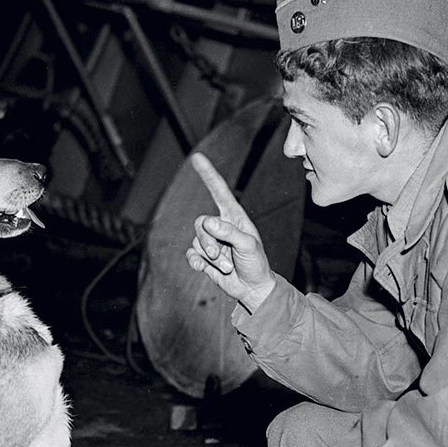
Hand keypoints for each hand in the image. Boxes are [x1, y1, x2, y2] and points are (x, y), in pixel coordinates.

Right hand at [184, 152, 275, 312]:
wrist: (252, 288)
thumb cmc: (256, 263)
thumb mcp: (248, 245)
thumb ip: (228, 232)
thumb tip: (208, 223)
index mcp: (234, 217)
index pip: (219, 192)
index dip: (208, 175)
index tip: (197, 158)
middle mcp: (220, 226)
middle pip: (201, 223)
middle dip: (209, 241)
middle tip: (220, 256)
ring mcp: (211, 241)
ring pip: (196, 241)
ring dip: (210, 257)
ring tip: (227, 266)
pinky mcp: (203, 257)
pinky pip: (191, 254)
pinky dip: (196, 262)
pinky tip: (204, 269)